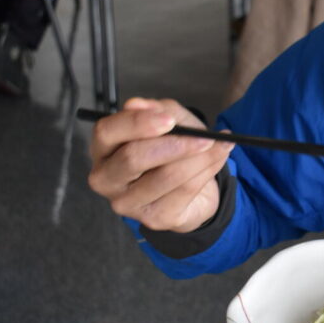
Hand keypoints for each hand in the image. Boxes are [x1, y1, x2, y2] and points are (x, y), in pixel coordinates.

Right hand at [87, 97, 233, 233]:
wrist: (193, 191)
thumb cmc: (174, 151)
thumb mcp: (173, 123)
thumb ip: (159, 110)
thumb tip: (137, 104)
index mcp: (104, 148)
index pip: (107, 132)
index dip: (137, 123)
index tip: (169, 119)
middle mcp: (106, 178)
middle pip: (133, 158)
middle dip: (174, 145)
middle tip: (204, 138)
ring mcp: (127, 203)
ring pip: (165, 176)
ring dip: (200, 158)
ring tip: (219, 145)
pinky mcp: (153, 218)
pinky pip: (185, 190)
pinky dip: (208, 171)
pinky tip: (219, 158)